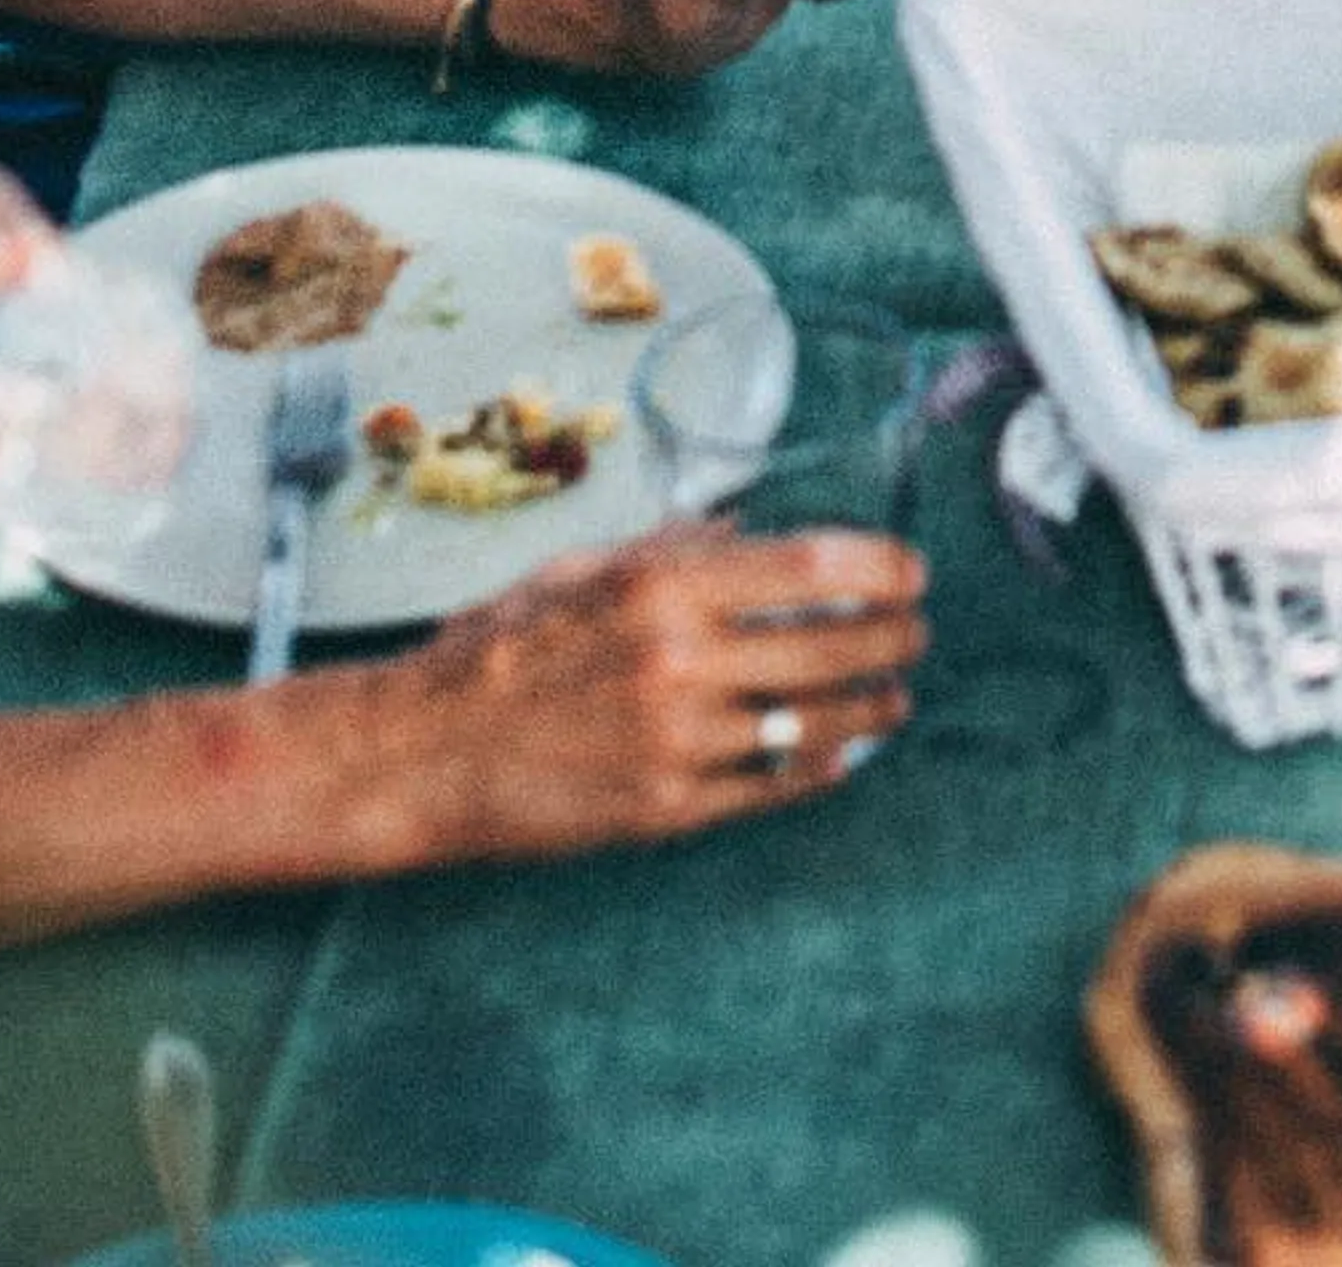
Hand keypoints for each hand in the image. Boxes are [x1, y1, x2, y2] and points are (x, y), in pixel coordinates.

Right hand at [334, 523, 926, 871]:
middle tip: (917, 631)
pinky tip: (841, 753)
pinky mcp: (667, 810)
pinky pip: (770, 789)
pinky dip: (818, 769)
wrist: (423, 752)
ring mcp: (678, 743)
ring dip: (871, 708)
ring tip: (896, 697)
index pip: (811, 569)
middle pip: (831, 649)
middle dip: (893, 638)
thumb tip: (754, 531)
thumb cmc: (497, 648)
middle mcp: (680, 662)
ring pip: (814, 725)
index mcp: (662, 587)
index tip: (911, 570)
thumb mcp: (584, 568)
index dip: (879, 569)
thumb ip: (675, 548)